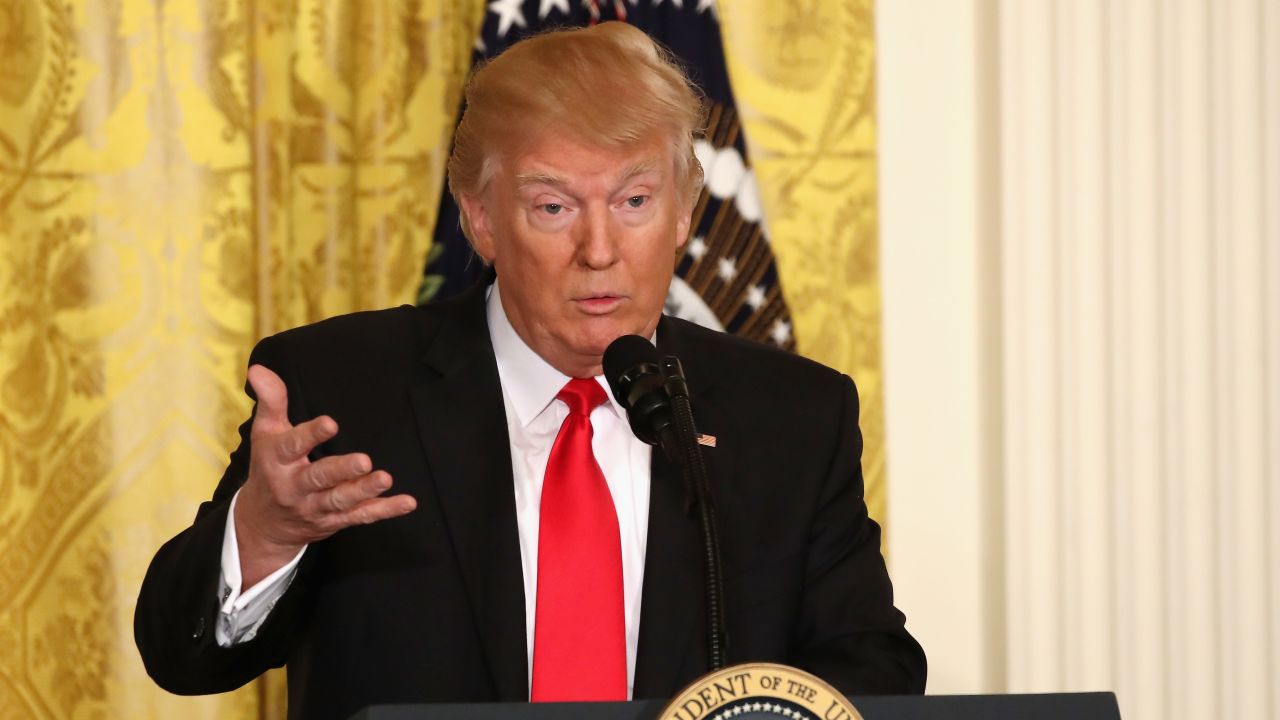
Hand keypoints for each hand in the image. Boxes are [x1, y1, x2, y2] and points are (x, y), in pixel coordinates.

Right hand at [233, 364, 416, 588]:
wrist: (263, 524)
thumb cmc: (269, 468)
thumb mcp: (265, 433)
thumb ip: (271, 401)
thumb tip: (259, 368)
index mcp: (278, 461)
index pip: (292, 446)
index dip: (310, 435)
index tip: (330, 423)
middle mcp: (296, 487)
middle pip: (319, 478)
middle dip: (341, 470)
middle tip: (364, 460)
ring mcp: (316, 507)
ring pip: (340, 500)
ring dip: (364, 491)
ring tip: (385, 478)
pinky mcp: (335, 521)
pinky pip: (361, 516)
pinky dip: (384, 510)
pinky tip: (407, 502)